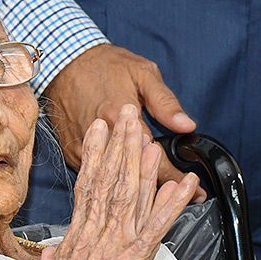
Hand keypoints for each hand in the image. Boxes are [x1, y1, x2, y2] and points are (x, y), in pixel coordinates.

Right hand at [27, 105, 198, 259]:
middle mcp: (94, 238)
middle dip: (118, 145)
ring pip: (129, 197)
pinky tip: (184, 186)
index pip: (87, 190)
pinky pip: (155, 230)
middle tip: (124, 111)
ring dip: (141, 164)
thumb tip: (54, 255)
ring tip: (150, 133)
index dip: (95, 158)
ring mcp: (112, 249)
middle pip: (107, 182)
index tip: (99, 129)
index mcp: (77, 242)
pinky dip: (171, 206)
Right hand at [42, 44, 202, 194]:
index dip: (176, 178)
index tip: (196, 192)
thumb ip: (165, 102)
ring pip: (114, 180)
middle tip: (182, 197)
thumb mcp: (143, 73)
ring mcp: (83, 149)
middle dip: (161, 190)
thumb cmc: (104, 65)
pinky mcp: (72, 153)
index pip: (154, 162)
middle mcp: (100, 138)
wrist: (64, 62)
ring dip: (136, 188)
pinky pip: (97, 174)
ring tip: (158, 195)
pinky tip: (128, 182)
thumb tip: (187, 125)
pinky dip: (114, 179)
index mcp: (120, 118)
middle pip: (135, 177)